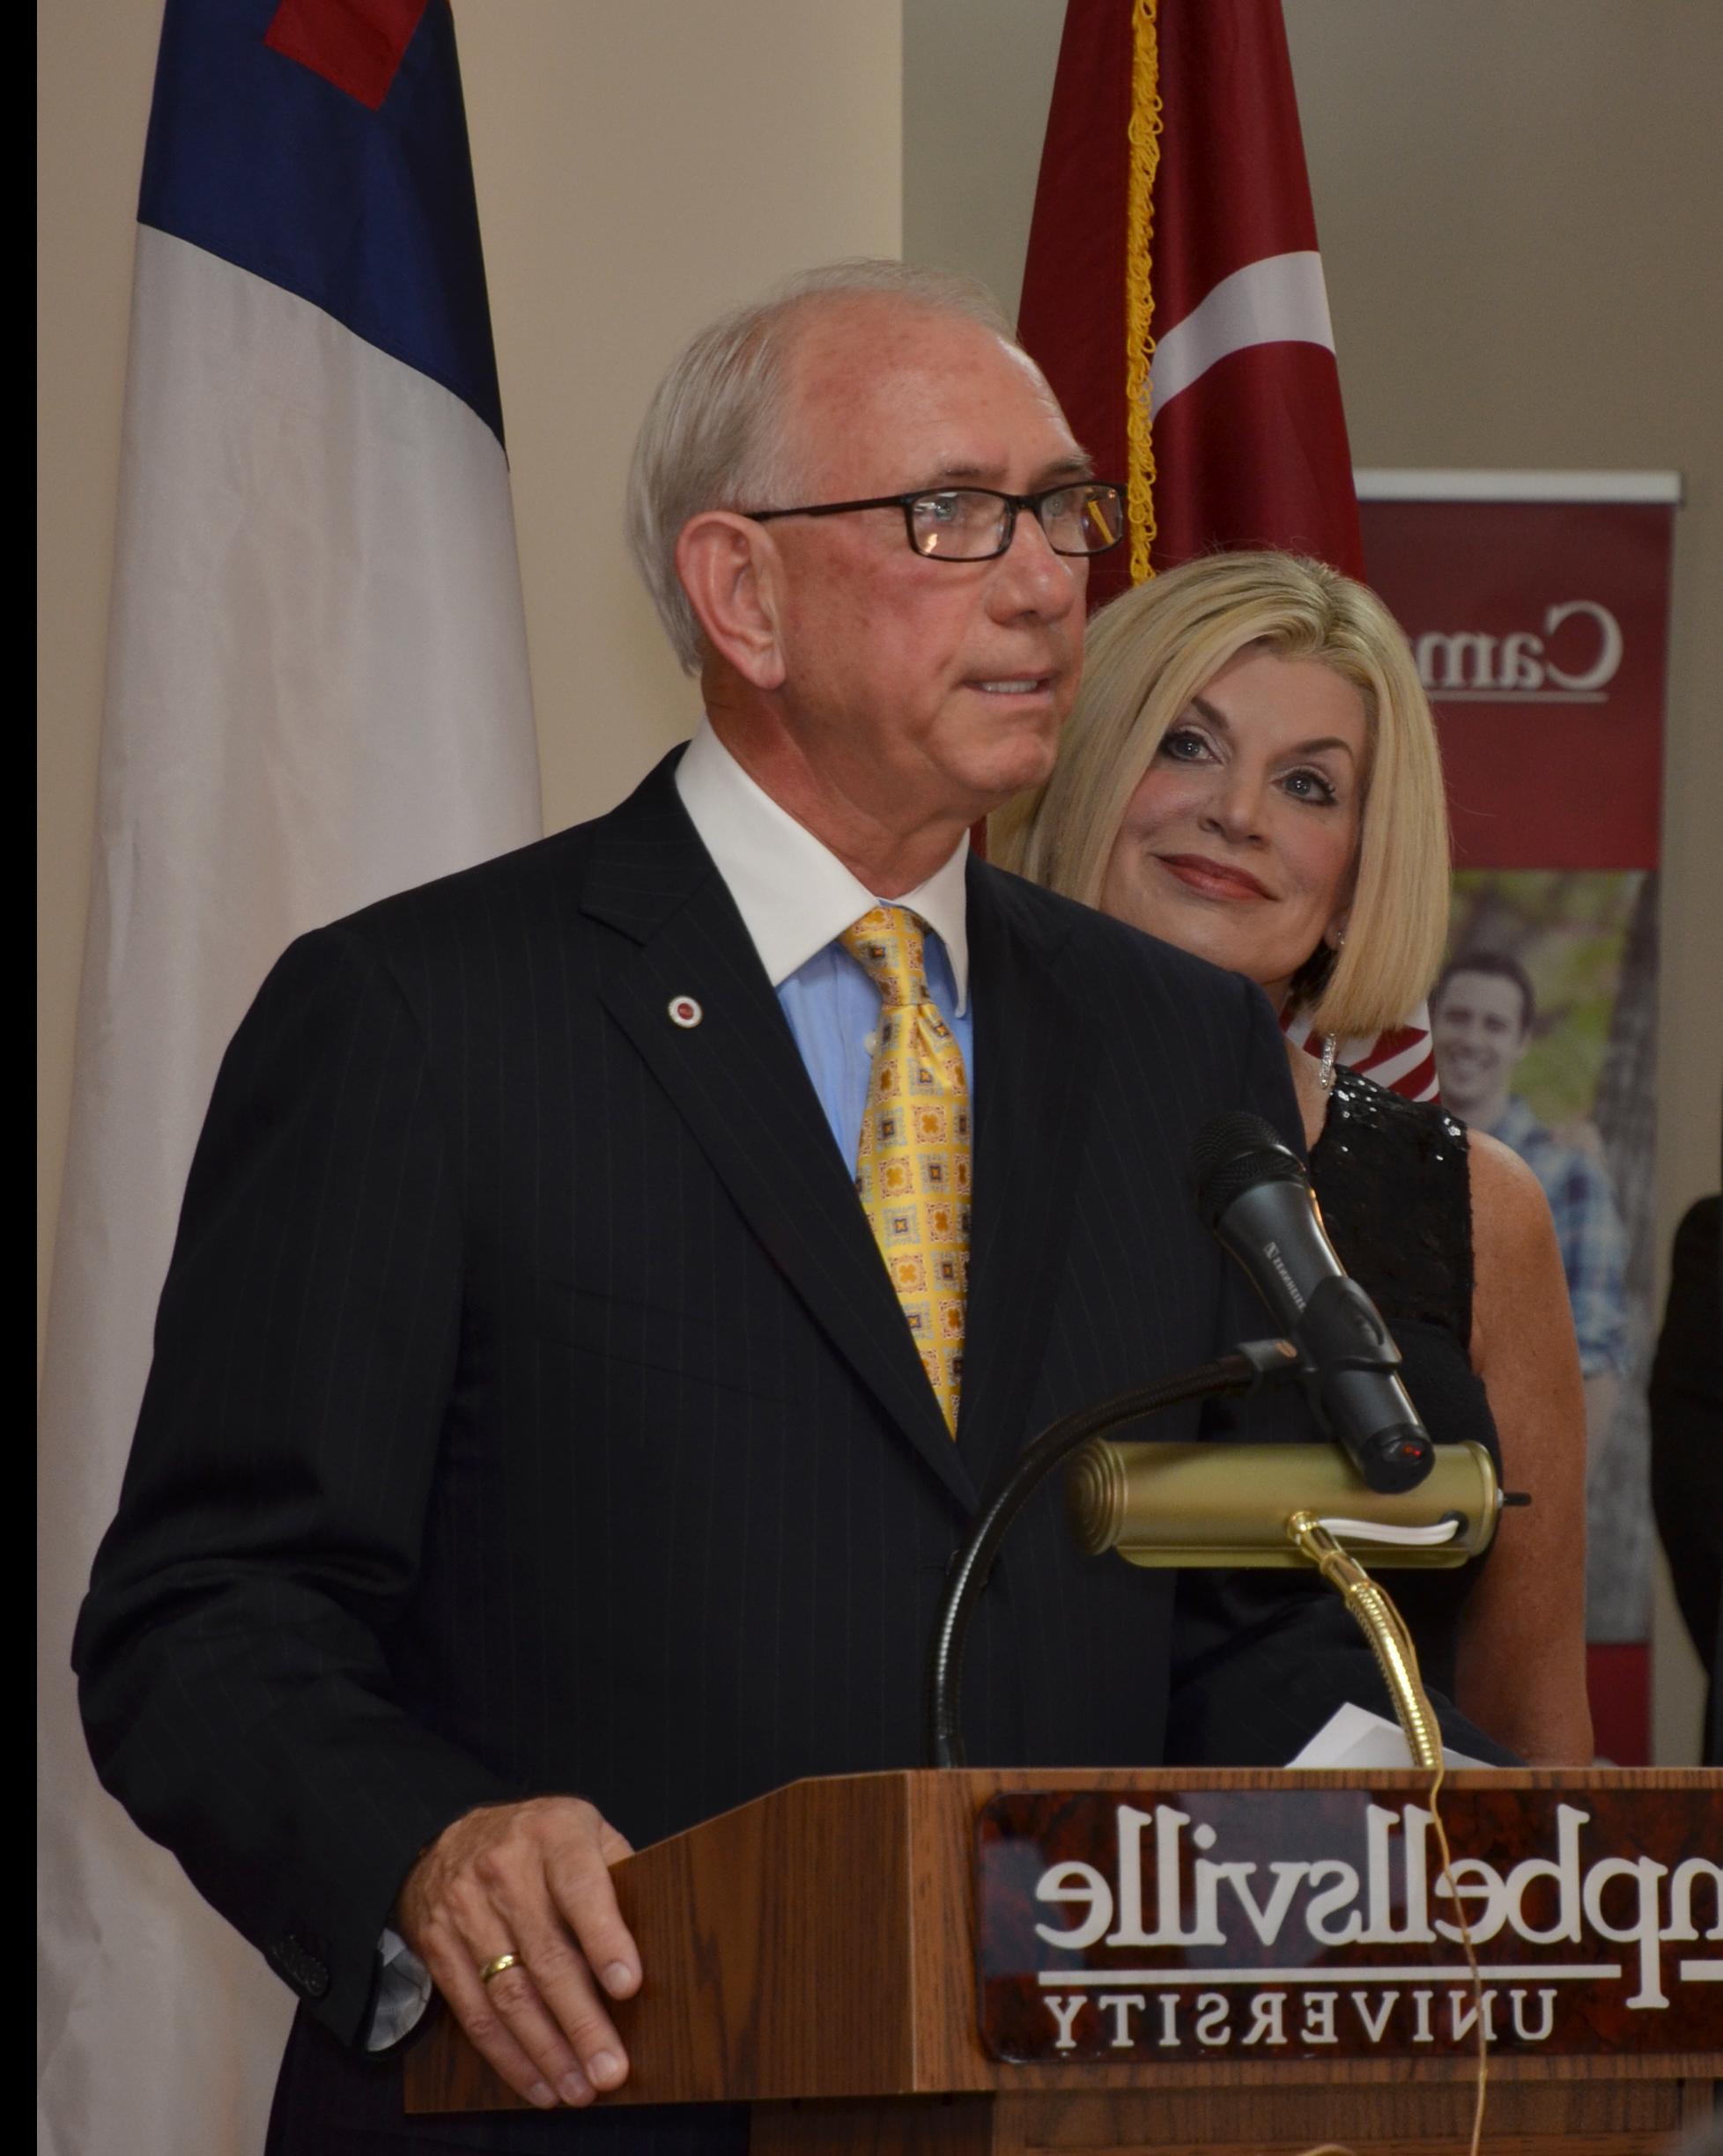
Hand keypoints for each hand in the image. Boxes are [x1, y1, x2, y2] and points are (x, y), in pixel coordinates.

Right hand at [397, 1795, 639, 2109]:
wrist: (450, 1838)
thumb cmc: (540, 1841)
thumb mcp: (585, 1830)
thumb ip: (618, 1872)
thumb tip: (658, 1938)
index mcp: (553, 1833)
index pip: (580, 1888)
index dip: (605, 1938)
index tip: (628, 1986)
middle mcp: (505, 1869)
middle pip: (546, 1955)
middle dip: (580, 2020)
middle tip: (610, 2068)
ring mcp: (465, 1908)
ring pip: (508, 1993)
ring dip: (546, 2050)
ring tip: (579, 2087)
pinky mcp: (439, 1946)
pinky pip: (473, 2012)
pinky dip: (508, 2056)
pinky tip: (538, 2082)